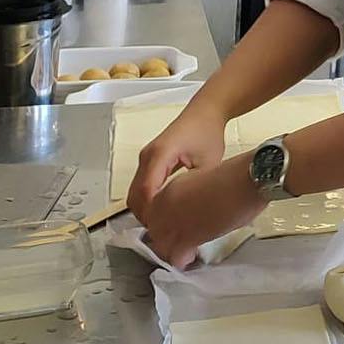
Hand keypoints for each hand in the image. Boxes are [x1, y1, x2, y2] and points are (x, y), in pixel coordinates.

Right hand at [128, 100, 226, 221]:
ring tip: (164, 223)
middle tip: (164, 231)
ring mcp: (145, 158)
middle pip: (134, 195)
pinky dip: (147, 199)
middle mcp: (147, 157)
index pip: (146, 191)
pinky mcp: (148, 160)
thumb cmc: (208, 134)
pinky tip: (163, 209)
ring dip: (145, 208)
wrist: (205, 112)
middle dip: (146, 215)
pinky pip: (140, 184)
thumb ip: (197, 187)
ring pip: (134, 191)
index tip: (163, 228)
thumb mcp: (209, 163)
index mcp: (160, 155)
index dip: (152, 213)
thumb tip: (193, 213)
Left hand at [136, 154, 265, 269]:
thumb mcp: (200, 182)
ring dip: (173, 252)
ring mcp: (173, 223)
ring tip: (186, 253)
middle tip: (181, 244)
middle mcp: (164, 207)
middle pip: (155, 233)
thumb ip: (188, 198)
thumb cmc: (233, 177)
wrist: (245, 180)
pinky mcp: (187, 238)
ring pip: (163, 248)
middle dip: (167, 240)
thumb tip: (192, 211)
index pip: (153, 216)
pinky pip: (176, 257)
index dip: (165, 225)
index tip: (175, 229)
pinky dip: (183, 260)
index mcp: (168, 190)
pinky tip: (190, 258)